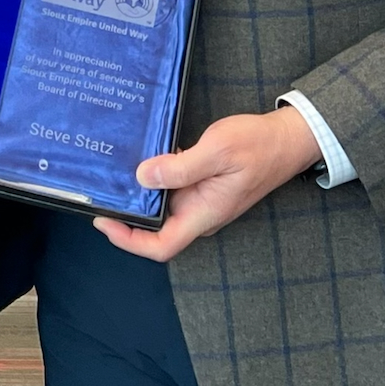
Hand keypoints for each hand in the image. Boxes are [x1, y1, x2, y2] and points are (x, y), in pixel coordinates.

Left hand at [94, 105, 322, 261]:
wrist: (286, 139)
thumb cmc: (258, 145)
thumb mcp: (218, 150)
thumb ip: (181, 167)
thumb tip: (143, 176)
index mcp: (204, 214)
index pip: (161, 246)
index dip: (129, 241)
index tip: (104, 221)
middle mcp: (199, 213)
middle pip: (154, 229)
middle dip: (125, 216)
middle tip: (97, 192)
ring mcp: (200, 200)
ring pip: (160, 207)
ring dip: (137, 195)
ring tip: (109, 176)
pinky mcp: (200, 185)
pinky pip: (170, 188)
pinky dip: (151, 178)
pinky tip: (136, 159)